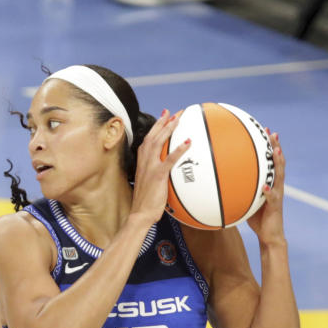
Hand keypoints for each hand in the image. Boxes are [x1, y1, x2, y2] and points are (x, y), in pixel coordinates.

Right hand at [129, 110, 189, 224]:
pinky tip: (188, 142)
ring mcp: (150, 167)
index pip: (147, 140)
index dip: (155, 127)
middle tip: (172, 112)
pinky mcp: (158, 175)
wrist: (140, 214)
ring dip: (168, 129)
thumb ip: (156, 176)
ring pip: (158, 143)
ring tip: (178, 120)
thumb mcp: (149, 185)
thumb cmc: (145, 204)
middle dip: (162, 122)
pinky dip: (179, 149)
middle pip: (152, 137)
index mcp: (142, 163)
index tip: (163, 117)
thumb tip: (168, 174)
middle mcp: (144, 162)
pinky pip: (169, 159)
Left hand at [246, 129, 286, 244]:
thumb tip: (217, 182)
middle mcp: (276, 186)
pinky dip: (269, 191)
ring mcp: (277, 195)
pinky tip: (265, 186)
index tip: (264, 130)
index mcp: (269, 183)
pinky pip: (272, 197)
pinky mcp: (275, 207)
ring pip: (280, 176)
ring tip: (275, 151)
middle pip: (278, 162)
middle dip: (275, 146)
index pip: (270, 161)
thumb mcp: (245, 200)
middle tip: (271, 132)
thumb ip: (237, 190)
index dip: (268, 146)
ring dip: (278, 163)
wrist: (269, 236)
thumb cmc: (256, 218)